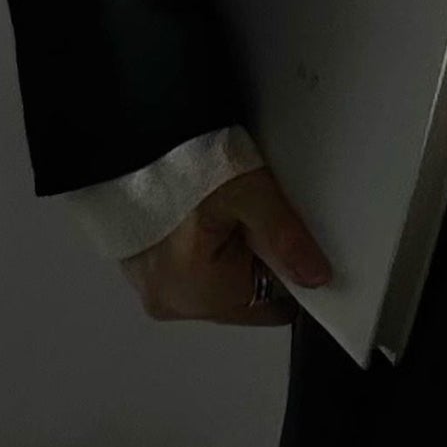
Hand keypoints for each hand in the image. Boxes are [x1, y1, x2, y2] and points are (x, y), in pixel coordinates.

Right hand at [121, 166, 330, 326]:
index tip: (286, 238)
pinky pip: (189, 269)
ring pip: (217, 283)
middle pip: (243, 297)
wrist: (130, 138)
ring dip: (229, 254)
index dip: (288, 274)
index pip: (271, 308)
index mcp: (202, 295)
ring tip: (222, 211)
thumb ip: (285, 239)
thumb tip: (316, 277)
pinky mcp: (139, 269)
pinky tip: (200, 215)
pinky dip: (202, 248)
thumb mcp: (249, 193)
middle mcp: (173, 303)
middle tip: (248, 215)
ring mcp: (152, 288)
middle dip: (256, 262)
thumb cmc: (182, 165)